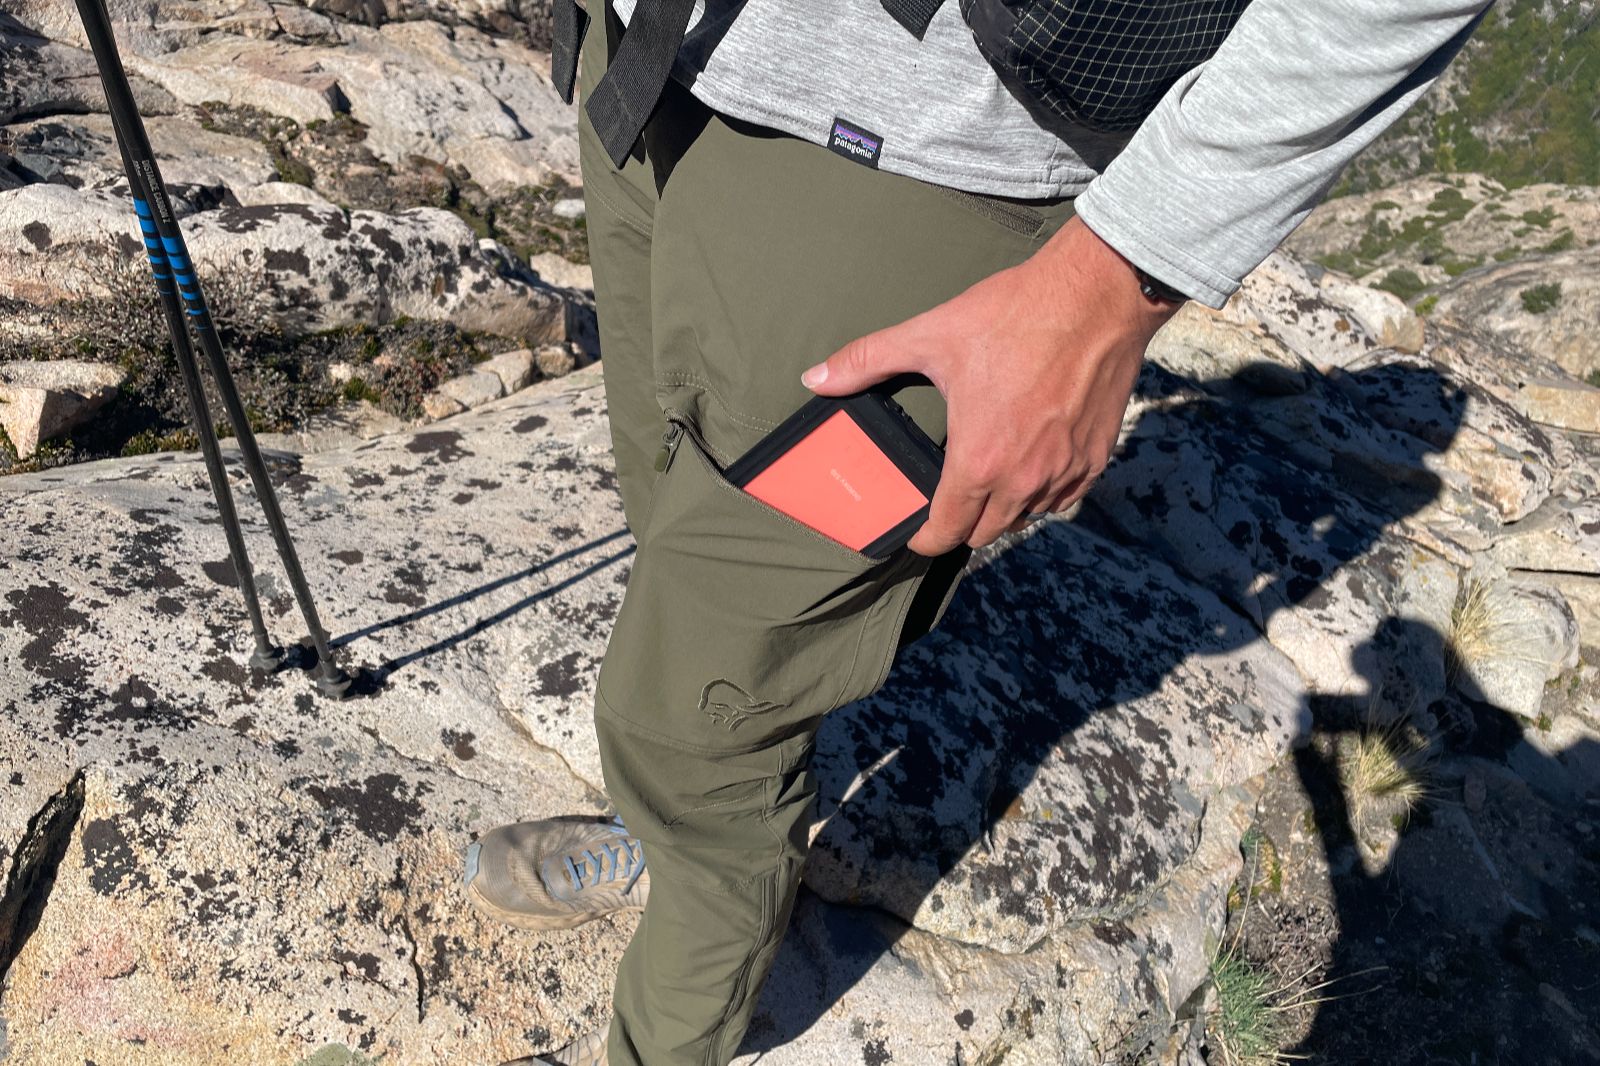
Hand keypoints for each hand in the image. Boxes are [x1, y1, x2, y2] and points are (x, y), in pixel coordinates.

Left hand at [801, 216, 1179, 555]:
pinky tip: (1030, 462)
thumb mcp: (931, 336)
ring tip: (988, 477)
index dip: (925, 539)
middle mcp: (1024, 478)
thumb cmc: (1015, 314)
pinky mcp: (1096, 458)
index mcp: (979, 459)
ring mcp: (1065, 471)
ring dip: (1004, 508)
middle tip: (949, 497)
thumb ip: (867, 361)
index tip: (917, 533)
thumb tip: (817, 378)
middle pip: (985, 534)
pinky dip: (1043, 491)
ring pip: (1026, 518)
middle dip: (962, 523)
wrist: (1096, 294)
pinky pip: (1064, 498)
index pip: (947, 531)